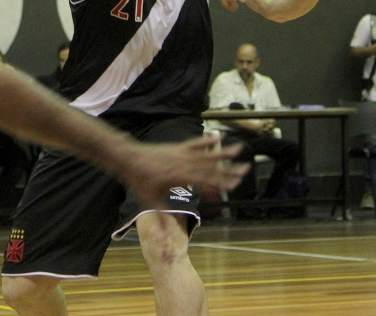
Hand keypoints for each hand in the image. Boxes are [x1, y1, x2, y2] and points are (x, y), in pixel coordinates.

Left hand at [119, 135, 249, 207]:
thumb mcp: (149, 201)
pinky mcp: (178, 146)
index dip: (222, 183)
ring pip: (207, 153)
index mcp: (180, 178)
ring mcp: (182, 153)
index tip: (236, 184)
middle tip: (247, 168)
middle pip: (211, 167)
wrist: (128, 158)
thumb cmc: (138, 180)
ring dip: (224, 152)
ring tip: (240, 148)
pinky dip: (208, 140)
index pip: (206, 181)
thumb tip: (164, 238)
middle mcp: (184, 164)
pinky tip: (219, 136)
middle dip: (229, 169)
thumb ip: (161, 218)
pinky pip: (196, 143)